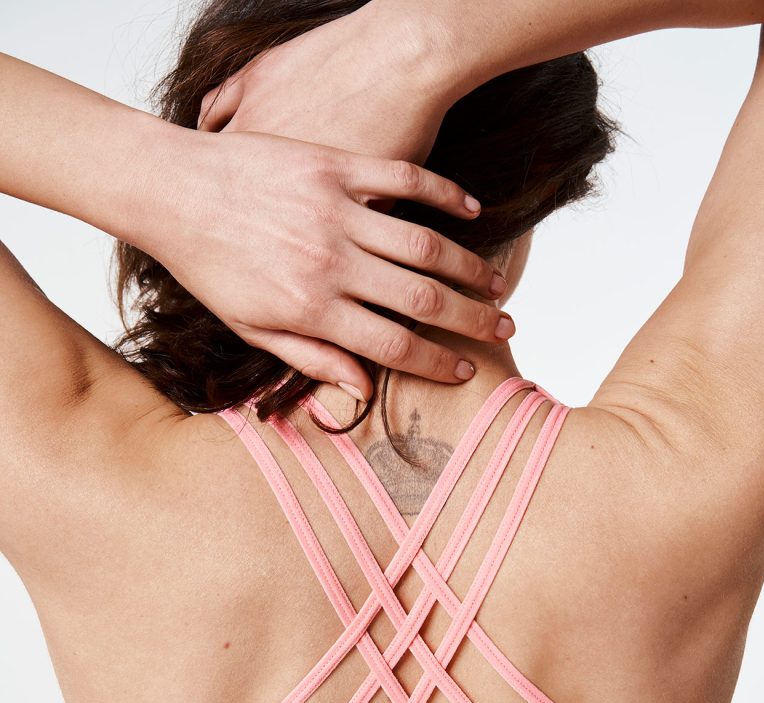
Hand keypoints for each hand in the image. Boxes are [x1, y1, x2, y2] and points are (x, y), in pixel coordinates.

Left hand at [149, 125, 507, 399]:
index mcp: (311, 308)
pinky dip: (444, 195)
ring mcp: (336, 209)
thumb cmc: (209, 266)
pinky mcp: (335, 164)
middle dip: (471, 320)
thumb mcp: (250, 327)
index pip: (392, 345)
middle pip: (422, 300)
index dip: (436, 363)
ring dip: (469, 267)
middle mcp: (331, 261)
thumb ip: (309, 358)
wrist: (171, 189)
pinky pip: (404, 181)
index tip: (465, 373)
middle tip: (503, 330)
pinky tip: (472, 211)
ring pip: (424, 244)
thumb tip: (360, 389)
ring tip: (494, 284)